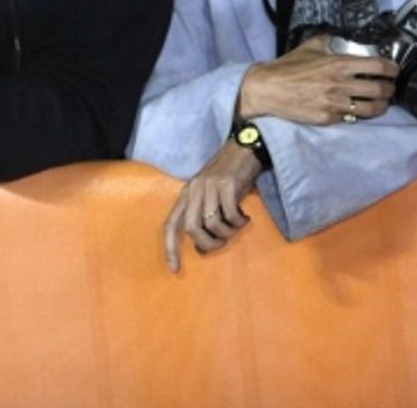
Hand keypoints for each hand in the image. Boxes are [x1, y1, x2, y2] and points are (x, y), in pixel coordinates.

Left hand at [163, 139, 264, 269]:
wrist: (244, 149)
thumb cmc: (228, 177)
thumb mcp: (210, 196)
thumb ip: (203, 218)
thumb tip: (201, 248)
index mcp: (186, 194)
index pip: (170, 224)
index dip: (170, 248)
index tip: (175, 269)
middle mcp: (194, 190)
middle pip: (191, 228)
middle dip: (207, 243)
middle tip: (222, 243)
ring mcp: (209, 186)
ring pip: (212, 223)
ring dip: (227, 233)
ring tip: (237, 227)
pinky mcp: (227, 184)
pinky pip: (230, 214)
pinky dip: (239, 223)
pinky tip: (246, 218)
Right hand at [237, 36, 396, 124]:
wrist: (268, 89)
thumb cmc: (287, 67)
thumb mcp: (309, 47)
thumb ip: (330, 42)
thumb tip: (345, 42)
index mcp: (338, 64)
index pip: (377, 66)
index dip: (392, 69)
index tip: (394, 70)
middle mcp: (340, 84)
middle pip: (379, 90)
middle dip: (390, 89)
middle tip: (389, 88)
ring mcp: (335, 104)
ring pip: (371, 109)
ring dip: (381, 105)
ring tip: (380, 102)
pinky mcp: (328, 118)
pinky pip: (352, 118)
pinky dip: (358, 114)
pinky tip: (358, 109)